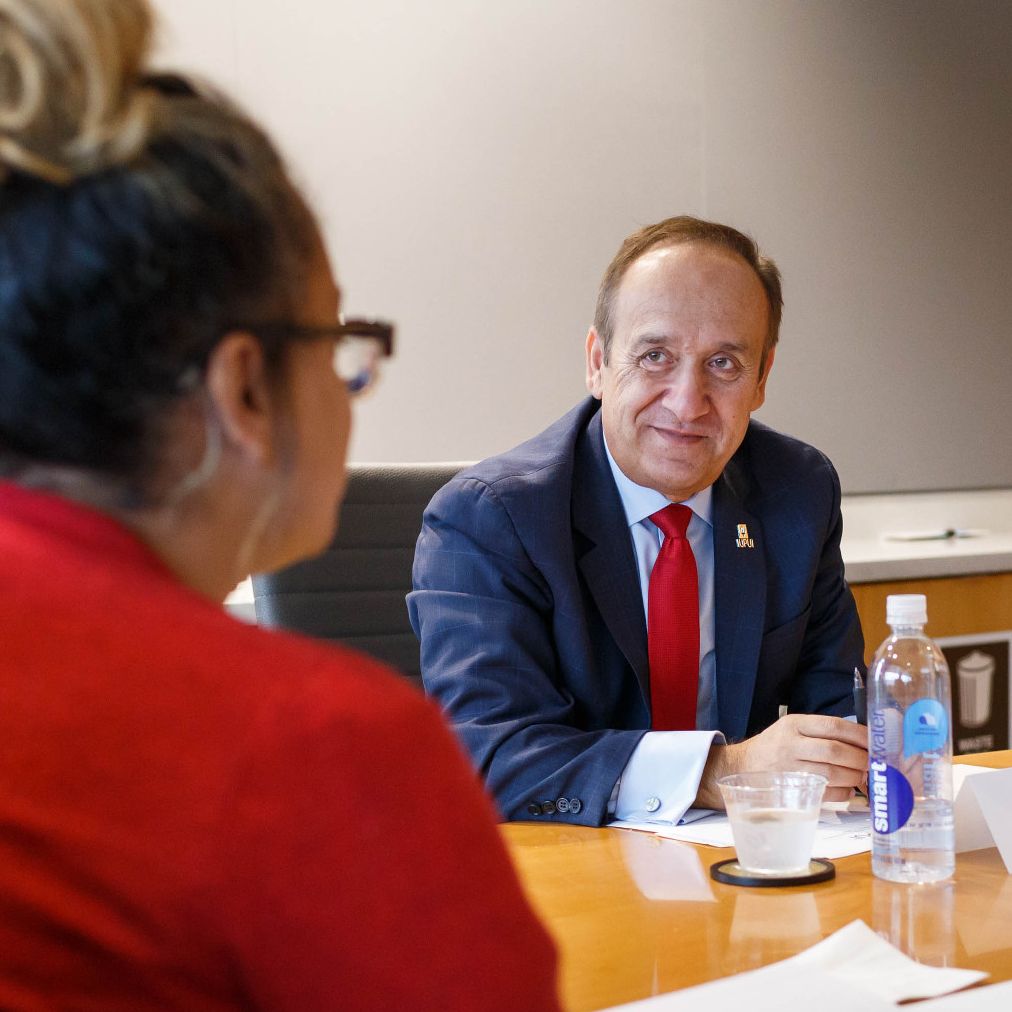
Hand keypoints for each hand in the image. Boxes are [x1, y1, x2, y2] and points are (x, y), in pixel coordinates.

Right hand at [695, 714, 867, 808]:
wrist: (742, 766)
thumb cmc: (774, 747)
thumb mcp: (791, 728)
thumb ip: (820, 732)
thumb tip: (862, 742)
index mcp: (793, 725)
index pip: (833, 726)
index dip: (858, 734)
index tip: (874, 741)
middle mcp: (791, 745)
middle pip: (835, 750)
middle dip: (860, 758)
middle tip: (872, 762)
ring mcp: (791, 769)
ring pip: (833, 772)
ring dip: (855, 776)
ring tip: (862, 775)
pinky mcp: (793, 790)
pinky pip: (827, 792)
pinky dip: (844, 792)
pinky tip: (847, 788)